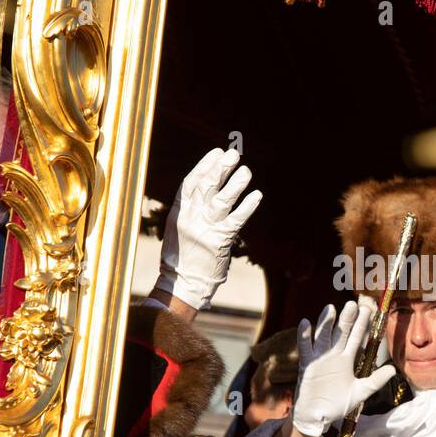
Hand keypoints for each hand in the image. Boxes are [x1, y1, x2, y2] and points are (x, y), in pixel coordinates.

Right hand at [154, 147, 261, 309]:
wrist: (183, 284)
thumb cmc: (183, 256)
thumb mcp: (179, 229)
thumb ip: (191, 209)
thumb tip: (209, 187)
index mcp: (179, 213)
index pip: (190, 183)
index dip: (204, 166)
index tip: (216, 152)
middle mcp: (191, 218)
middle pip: (206, 187)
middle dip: (220, 168)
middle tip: (233, 154)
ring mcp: (205, 230)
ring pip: (222, 200)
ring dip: (236, 184)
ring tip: (246, 171)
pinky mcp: (220, 242)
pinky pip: (236, 220)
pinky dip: (247, 206)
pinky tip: (257, 195)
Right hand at [289, 301, 394, 436]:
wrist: (318, 417)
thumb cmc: (337, 405)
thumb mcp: (360, 392)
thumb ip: (376, 381)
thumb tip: (393, 369)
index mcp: (346, 360)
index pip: (356, 338)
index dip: (361, 325)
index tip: (367, 310)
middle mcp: (333, 355)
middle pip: (341, 333)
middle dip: (347, 319)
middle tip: (353, 303)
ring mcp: (319, 359)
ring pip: (323, 336)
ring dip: (326, 323)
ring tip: (331, 308)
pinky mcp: (307, 365)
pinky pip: (305, 349)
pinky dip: (304, 336)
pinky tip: (305, 322)